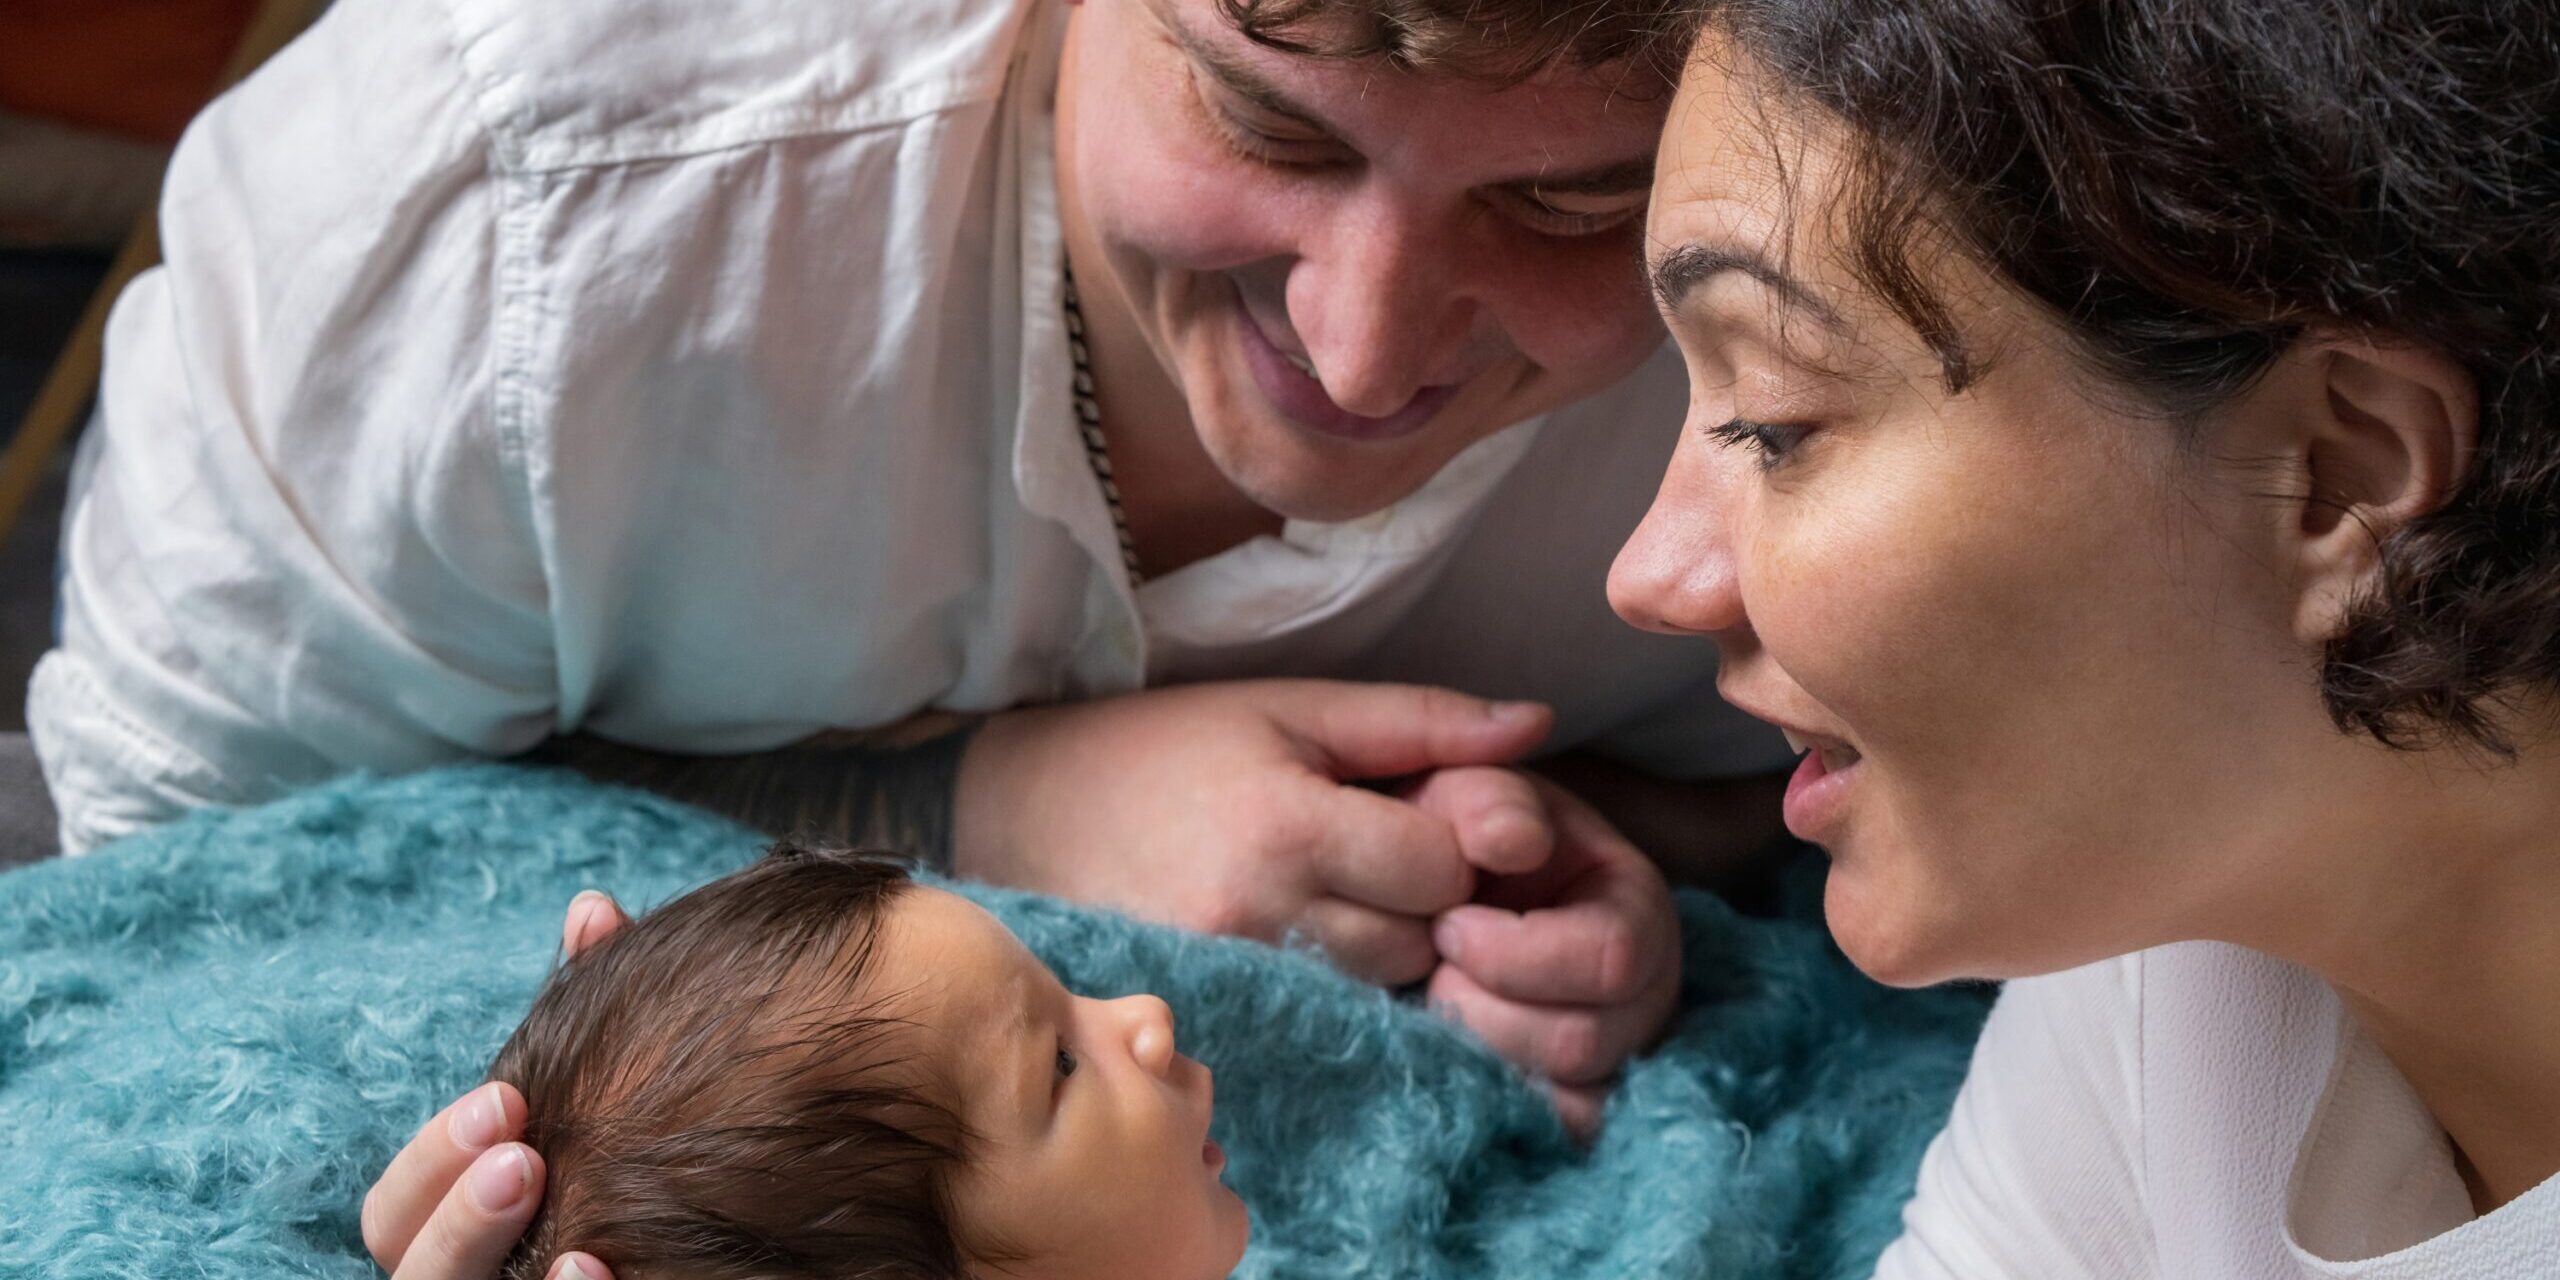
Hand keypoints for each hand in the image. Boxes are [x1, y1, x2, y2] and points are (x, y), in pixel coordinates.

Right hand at [362, 893, 629, 1279]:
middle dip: (455, 1216)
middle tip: (524, 1156)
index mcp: (451, 1234)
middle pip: (408, 1271)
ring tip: (581, 1247)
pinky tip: (607, 1277)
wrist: (707, 1256)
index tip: (508, 1097)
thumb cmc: (631, 1185)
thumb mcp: (600, 1107)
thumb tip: (594, 911)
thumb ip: (587, 1018)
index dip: (435, 1158)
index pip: (394, 1211)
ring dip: (501, 1277)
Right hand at [955, 680, 1554, 985]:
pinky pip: (1321, 1025)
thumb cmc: (1166, 747)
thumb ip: (1420, 720)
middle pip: (1418, 943)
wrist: (1025, 811)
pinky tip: (1310, 942)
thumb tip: (1536, 726)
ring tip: (1342, 896)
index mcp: (1284, 825)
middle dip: (1427, 905)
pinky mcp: (1208, 1018)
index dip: (1456, 843)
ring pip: (1375, 995)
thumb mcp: (1292, 706)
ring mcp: (1227, 982)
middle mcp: (1255, 918)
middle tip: (1384, 859)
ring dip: (1385, 952)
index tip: (1424, 818)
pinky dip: (1338, 991)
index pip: (1441, 869)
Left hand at [1414, 770, 1681, 1139]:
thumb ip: (1486, 801)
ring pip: (1568, 1097)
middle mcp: (1646, 987)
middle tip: (1434, 970)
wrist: (1430, 884)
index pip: (1611, 957)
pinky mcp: (1580, 1096)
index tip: (1446, 926)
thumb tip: (1515, 841)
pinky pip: (1560, 1130)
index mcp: (1635, 902)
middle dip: (1486, 1009)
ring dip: (1479, 1051)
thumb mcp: (1461, 793)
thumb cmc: (1450, 836)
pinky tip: (1452, 1055)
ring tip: (1436, 1000)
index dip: (1513, 953)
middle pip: (1586, 1041)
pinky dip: (1500, 1102)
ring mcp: (1617, 1049)